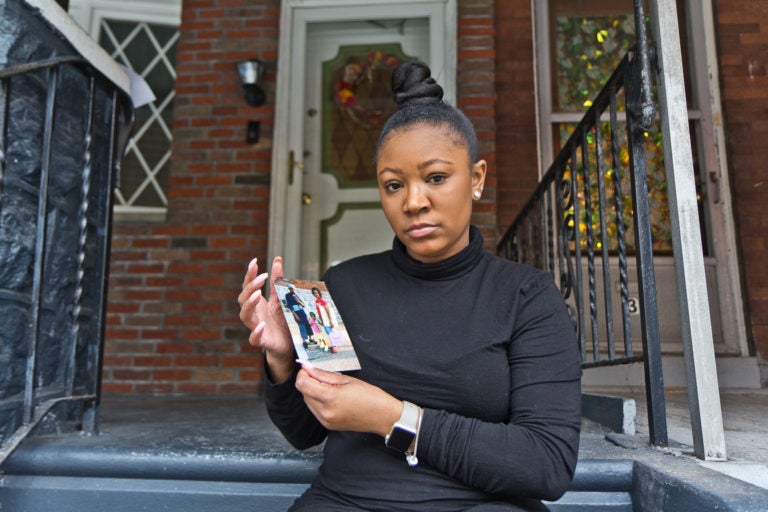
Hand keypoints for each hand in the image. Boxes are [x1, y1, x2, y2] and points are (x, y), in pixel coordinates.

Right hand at [238, 257, 293, 381]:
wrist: (287, 344)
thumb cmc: (281, 320)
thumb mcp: (281, 299)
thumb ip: (278, 281)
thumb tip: (277, 259)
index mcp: (257, 303)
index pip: (248, 286)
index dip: (249, 274)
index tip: (254, 261)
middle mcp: (253, 313)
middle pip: (243, 298)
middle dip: (251, 287)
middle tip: (262, 277)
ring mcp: (255, 327)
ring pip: (245, 316)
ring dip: (249, 304)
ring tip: (258, 295)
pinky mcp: (262, 341)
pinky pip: (254, 338)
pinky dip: (255, 332)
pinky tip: (261, 325)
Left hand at [295, 362, 401, 436]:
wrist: (382, 417)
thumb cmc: (370, 396)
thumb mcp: (348, 380)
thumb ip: (324, 374)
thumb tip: (307, 368)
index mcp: (330, 398)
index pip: (302, 384)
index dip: (303, 374)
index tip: (309, 369)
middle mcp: (325, 412)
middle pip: (303, 392)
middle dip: (310, 382)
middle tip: (325, 377)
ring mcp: (325, 420)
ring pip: (308, 401)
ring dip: (314, 392)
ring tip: (332, 388)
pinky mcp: (327, 425)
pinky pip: (315, 410)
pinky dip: (319, 401)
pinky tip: (332, 398)